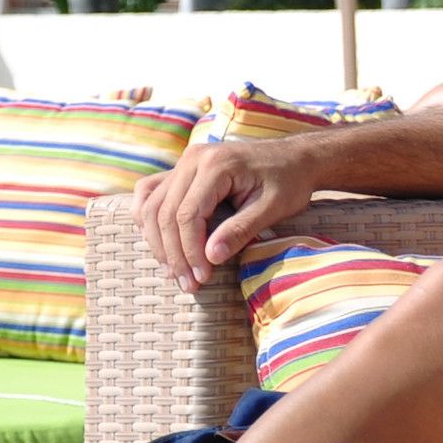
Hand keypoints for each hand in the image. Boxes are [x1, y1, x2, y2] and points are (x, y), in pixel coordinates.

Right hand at [135, 138, 318, 291]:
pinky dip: (147, 219)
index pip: (187, 215)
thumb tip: (211, 257)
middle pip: (165, 213)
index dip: (190, 251)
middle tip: (189, 284)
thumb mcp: (273, 208)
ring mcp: (185, 162)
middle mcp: (193, 159)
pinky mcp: (183, 170)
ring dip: (158, 243)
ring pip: (151, 206)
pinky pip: (150, 194)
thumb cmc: (289, 182)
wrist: (295, 158)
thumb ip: (241, 230)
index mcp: (216, 164)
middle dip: (174, 254)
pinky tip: (158, 244)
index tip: (202, 278)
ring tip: (175, 272)